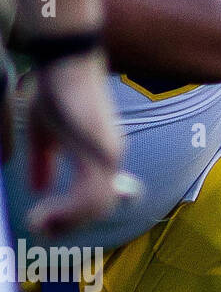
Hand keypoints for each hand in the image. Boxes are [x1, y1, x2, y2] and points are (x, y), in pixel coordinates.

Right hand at [22, 53, 135, 236]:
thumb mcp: (43, 133)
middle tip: (40, 228)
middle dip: (69, 224)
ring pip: (97, 206)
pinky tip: (42, 213)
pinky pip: (90, 196)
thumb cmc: (56, 91)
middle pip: (100, 207)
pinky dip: (68, 212)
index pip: (101, 198)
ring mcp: (106, 154)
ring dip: (67, 222)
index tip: (46, 222)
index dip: (77, 216)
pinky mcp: (97, 151)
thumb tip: (38, 189)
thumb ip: (42, 163)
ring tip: (39, 223)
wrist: (66, 63)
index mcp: (102, 154)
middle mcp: (110, 156)